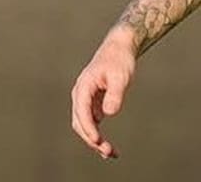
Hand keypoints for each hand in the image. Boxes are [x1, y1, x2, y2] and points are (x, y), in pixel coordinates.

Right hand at [70, 29, 136, 158]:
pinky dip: (97, 134)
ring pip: (84, 125)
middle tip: (108, 151)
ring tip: (109, 153)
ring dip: (94, 140)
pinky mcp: (92, 102)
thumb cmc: (120, 59)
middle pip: (80, 122)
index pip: (82, 112)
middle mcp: (80, 94)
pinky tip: (107, 145)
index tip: (98, 140)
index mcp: (83, 86)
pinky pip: (91, 122)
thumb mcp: (121, 76)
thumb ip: (115, 94)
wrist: (120, 47)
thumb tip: (109, 113)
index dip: (89, 128)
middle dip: (92, 139)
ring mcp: (85, 99)